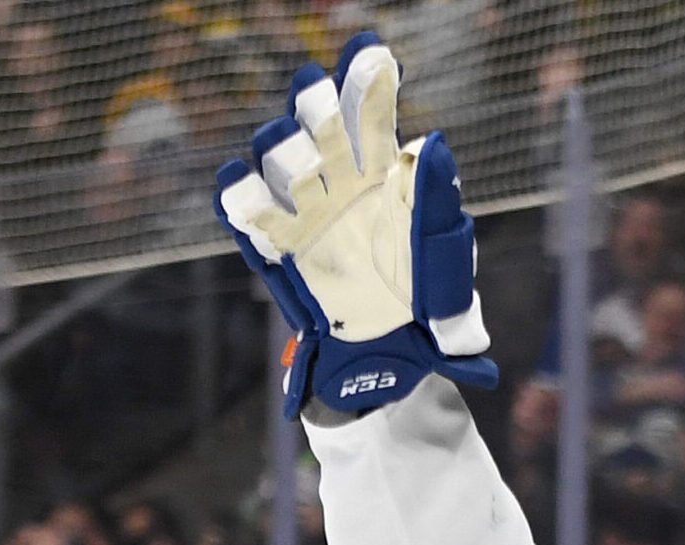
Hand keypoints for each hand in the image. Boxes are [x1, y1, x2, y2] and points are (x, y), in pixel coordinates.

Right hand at [214, 34, 496, 417]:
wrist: (399, 355)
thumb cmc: (431, 302)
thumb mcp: (445, 254)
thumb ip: (437, 200)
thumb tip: (433, 143)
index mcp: (383, 175)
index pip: (370, 114)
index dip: (365, 78)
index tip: (371, 48)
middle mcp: (339, 184)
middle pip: (316, 125)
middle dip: (313, 101)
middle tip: (317, 89)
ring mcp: (304, 213)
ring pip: (277, 159)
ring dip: (283, 149)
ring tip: (304, 159)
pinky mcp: (278, 251)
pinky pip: (246, 215)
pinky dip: (240, 198)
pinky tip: (240, 184)